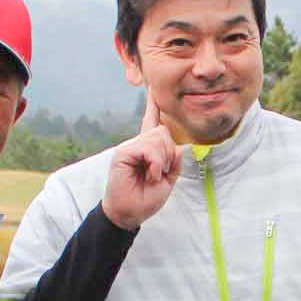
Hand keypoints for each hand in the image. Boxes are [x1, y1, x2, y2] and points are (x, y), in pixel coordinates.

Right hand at [101, 91, 182, 229]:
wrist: (130, 213)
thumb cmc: (146, 197)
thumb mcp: (168, 180)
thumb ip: (174, 161)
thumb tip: (177, 145)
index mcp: (149, 149)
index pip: (152, 123)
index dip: (152, 106)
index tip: (151, 87)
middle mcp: (138, 145)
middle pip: (163, 132)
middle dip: (169, 153)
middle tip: (161, 173)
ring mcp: (130, 148)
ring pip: (158, 138)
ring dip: (162, 160)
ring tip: (154, 175)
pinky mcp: (123, 153)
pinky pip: (148, 148)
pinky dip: (155, 163)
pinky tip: (150, 174)